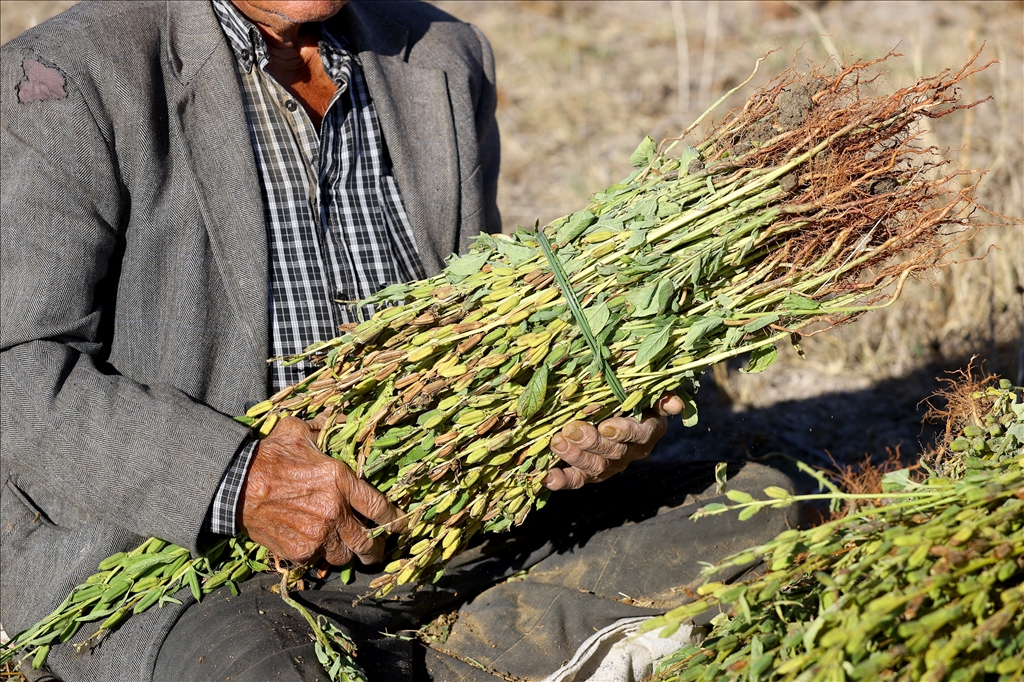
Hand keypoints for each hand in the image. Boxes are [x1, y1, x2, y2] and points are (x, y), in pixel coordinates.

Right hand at [239, 416, 406, 565]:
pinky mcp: (298, 551)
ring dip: (347, 554)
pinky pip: (318, 561)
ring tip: (347, 550)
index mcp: (340, 481)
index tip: (401, 525)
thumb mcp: (299, 431)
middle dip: (376, 550)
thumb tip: (342, 417)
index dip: (395, 519)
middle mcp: (334, 511)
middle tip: (377, 550)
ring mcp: (316, 535)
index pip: (379, 507)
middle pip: (367, 542)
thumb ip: (325, 427)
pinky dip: (320, 557)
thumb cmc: (269, 455)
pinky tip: (317, 548)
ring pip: (344, 556)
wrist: (235, 485)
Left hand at [543, 393, 683, 490]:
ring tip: (557, 442)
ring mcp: (609, 466)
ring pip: (594, 467)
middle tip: (571, 429)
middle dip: (591, 442)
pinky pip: (576, 480)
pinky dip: (561, 480)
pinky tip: (547, 477)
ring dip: (575, 456)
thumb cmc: (631, 397)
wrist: (617, 414)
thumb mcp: (648, 395)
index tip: (607, 425)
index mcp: (647, 432)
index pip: (639, 435)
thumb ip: (660, 398)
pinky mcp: (589, 474)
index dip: (623, 432)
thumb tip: (675, 403)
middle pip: (613, 453)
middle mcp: (630, 453)